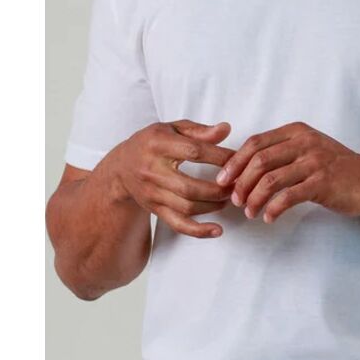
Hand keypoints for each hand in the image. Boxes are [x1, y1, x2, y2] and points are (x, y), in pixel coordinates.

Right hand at [109, 119, 235, 237]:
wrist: (121, 166)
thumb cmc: (152, 143)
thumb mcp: (172, 128)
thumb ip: (199, 131)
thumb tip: (226, 129)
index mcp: (158, 145)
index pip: (193, 152)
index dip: (219, 156)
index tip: (237, 159)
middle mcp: (152, 171)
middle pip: (189, 186)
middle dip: (218, 189)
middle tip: (236, 185)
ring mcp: (153, 193)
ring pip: (186, 207)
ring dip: (213, 206)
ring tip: (229, 197)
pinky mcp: (154, 209)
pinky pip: (178, 224)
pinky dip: (198, 231)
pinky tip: (217, 230)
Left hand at [215, 122, 359, 223]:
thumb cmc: (336, 168)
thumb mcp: (309, 149)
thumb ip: (282, 152)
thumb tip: (243, 168)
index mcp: (297, 132)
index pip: (256, 143)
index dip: (235, 162)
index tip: (223, 180)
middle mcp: (305, 143)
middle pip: (259, 161)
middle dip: (241, 183)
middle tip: (235, 200)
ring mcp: (314, 162)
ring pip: (270, 180)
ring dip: (254, 199)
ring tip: (251, 212)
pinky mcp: (322, 183)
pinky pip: (288, 197)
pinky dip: (273, 209)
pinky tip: (270, 218)